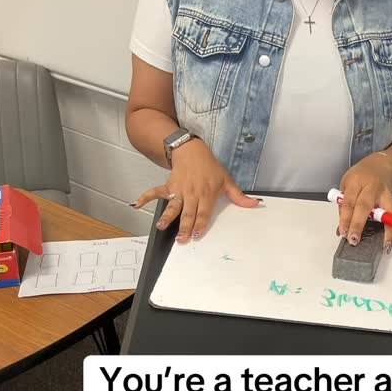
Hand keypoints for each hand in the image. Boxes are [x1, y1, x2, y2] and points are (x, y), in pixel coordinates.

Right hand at [131, 139, 260, 241]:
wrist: (192, 150)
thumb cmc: (210, 167)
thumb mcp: (226, 180)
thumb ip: (239, 196)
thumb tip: (255, 204)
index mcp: (206, 194)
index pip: (204, 212)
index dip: (201, 224)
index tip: (197, 235)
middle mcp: (192, 194)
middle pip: (188, 213)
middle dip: (185, 227)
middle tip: (182, 240)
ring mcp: (179, 190)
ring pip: (173, 206)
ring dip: (167, 217)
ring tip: (161, 227)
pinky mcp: (168, 186)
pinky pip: (156, 192)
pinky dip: (145, 197)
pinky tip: (136, 204)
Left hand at [337, 153, 391, 252]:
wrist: (380, 167)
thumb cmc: (360, 178)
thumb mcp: (346, 185)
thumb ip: (344, 205)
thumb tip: (342, 229)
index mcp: (356, 182)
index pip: (349, 201)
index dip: (345, 218)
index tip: (343, 232)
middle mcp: (372, 187)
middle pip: (365, 206)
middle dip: (358, 224)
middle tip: (354, 239)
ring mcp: (386, 194)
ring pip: (389, 210)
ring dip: (388, 229)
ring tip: (385, 244)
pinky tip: (390, 240)